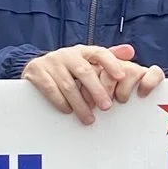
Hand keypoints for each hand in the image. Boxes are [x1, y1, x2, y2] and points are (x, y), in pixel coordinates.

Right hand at [24, 42, 162, 123]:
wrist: (37, 68)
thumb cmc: (70, 68)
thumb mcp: (87, 61)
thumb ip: (109, 57)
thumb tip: (130, 52)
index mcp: (82, 51)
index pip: (99, 52)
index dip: (111, 63)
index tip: (121, 76)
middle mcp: (67, 54)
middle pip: (84, 71)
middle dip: (96, 90)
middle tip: (106, 107)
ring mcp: (51, 62)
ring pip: (68, 84)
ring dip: (79, 103)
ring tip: (89, 118)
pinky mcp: (36, 72)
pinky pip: (50, 89)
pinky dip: (60, 101)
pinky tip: (68, 111)